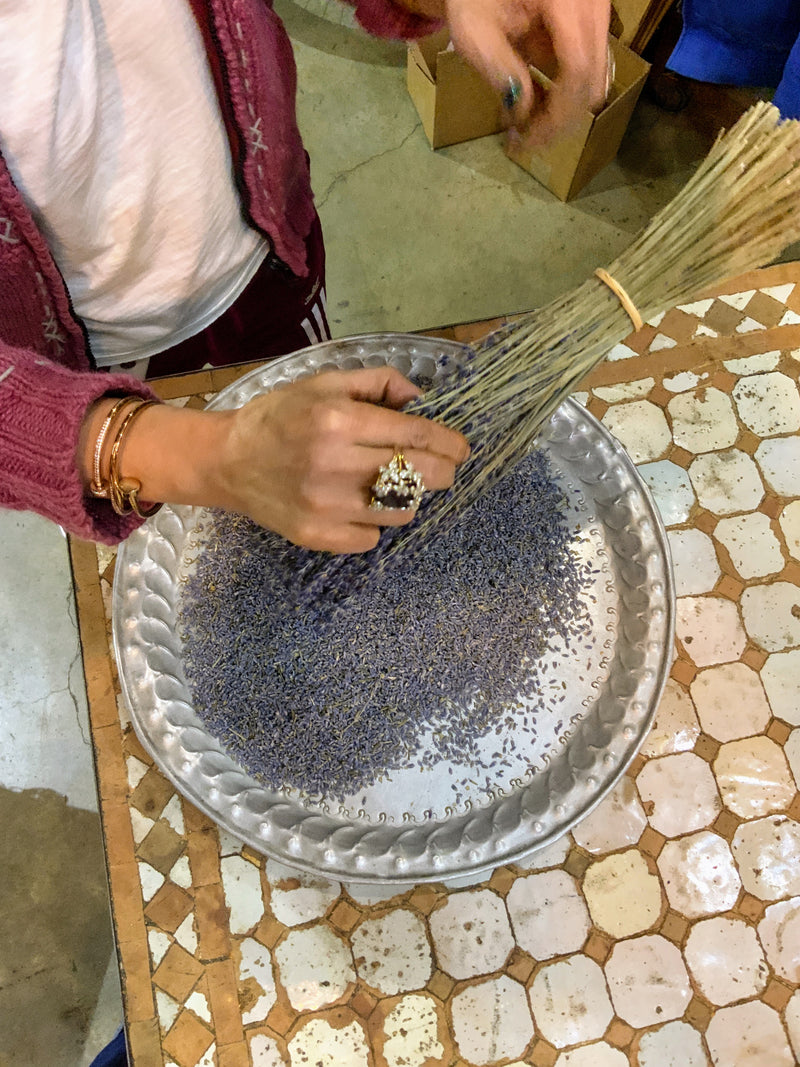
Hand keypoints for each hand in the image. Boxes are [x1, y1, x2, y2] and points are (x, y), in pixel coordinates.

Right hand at [217, 367, 468, 551]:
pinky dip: (374, 522)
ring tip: (389, 483)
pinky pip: (372, 537)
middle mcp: (336, 464)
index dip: (450, 443)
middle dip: (443, 472)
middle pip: (420, 476)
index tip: (461, 448)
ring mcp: (327, 506)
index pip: (416, 435)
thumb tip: (421, 400)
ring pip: (402, 511)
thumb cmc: (279, 417)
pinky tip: (357, 505)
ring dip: (407, 496)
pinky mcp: (318, 536)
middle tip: (441, 468)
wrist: (226, 460)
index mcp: (339, 421)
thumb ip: (377, 383)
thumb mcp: (324, 383)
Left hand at [401, 0, 611, 143]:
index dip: (556, 115)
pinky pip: (591, 68)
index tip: (528, 141)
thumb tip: (523, 112)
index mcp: (565, 1)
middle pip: (592, 80)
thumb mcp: (474, 31)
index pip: (577, 69)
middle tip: (526, 140)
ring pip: (597, 79)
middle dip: (560, 120)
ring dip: (565, 110)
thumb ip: (499, 69)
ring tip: (529, 123)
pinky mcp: (593, 24)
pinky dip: (567, 93)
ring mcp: (597, 13)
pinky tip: (539, 102)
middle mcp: (592, 4)